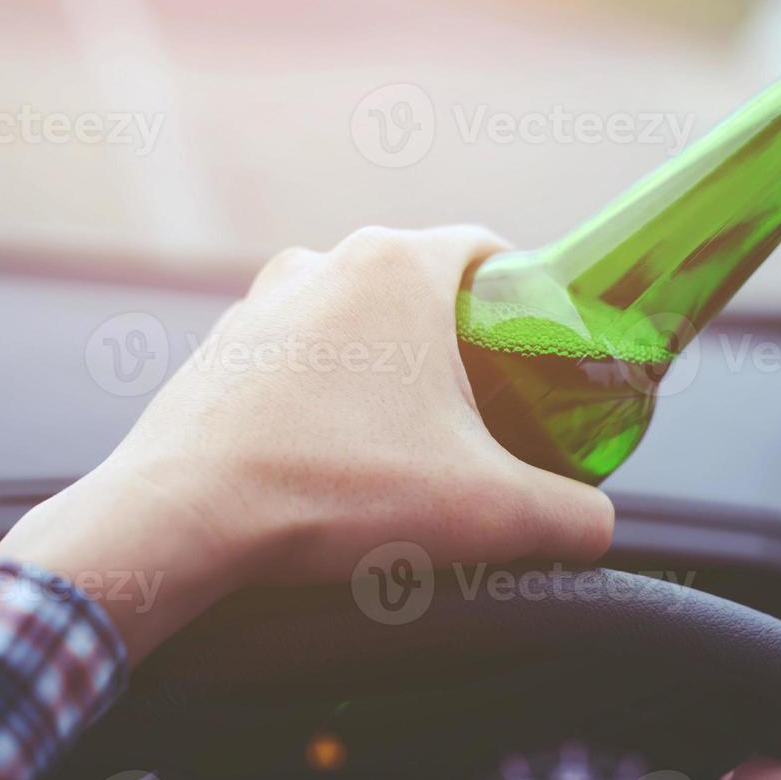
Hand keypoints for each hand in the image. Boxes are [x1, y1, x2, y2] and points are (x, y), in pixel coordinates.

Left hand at [0, 225, 614, 661]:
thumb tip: (598, 527)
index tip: (541, 358)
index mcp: (397, 265)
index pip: (491, 252)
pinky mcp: (221, 346)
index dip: (529, 301)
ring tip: (409, 444)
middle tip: (487, 417)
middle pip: (425, 290)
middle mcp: (327, 260)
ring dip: (391, 369)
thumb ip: (572, 515)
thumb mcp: (487, 510)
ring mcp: (263, 299)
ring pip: (358, 321)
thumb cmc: (337, 490)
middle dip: (461, 346)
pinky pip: (300, 354)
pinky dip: (329, 390)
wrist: (182, 516)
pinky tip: (335, 455)